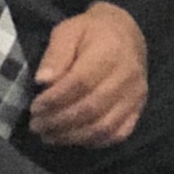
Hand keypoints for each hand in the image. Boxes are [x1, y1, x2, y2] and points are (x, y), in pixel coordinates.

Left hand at [28, 2, 147, 148]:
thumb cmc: (90, 32)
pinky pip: (119, 133)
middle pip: (91, 108)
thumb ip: (55, 54)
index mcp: (109, 53)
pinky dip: (94, 141)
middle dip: (58, 121)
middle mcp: (127, 77)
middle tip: (36, 126)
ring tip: (48, 136)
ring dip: (72, 136)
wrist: (126, 33)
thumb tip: (42, 80)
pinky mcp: (138, 108)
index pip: (80, 84)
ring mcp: (136, 96)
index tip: (34, 107)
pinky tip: (72, 139)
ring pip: (104, 126)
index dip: (54, 100)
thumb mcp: (67, 31)